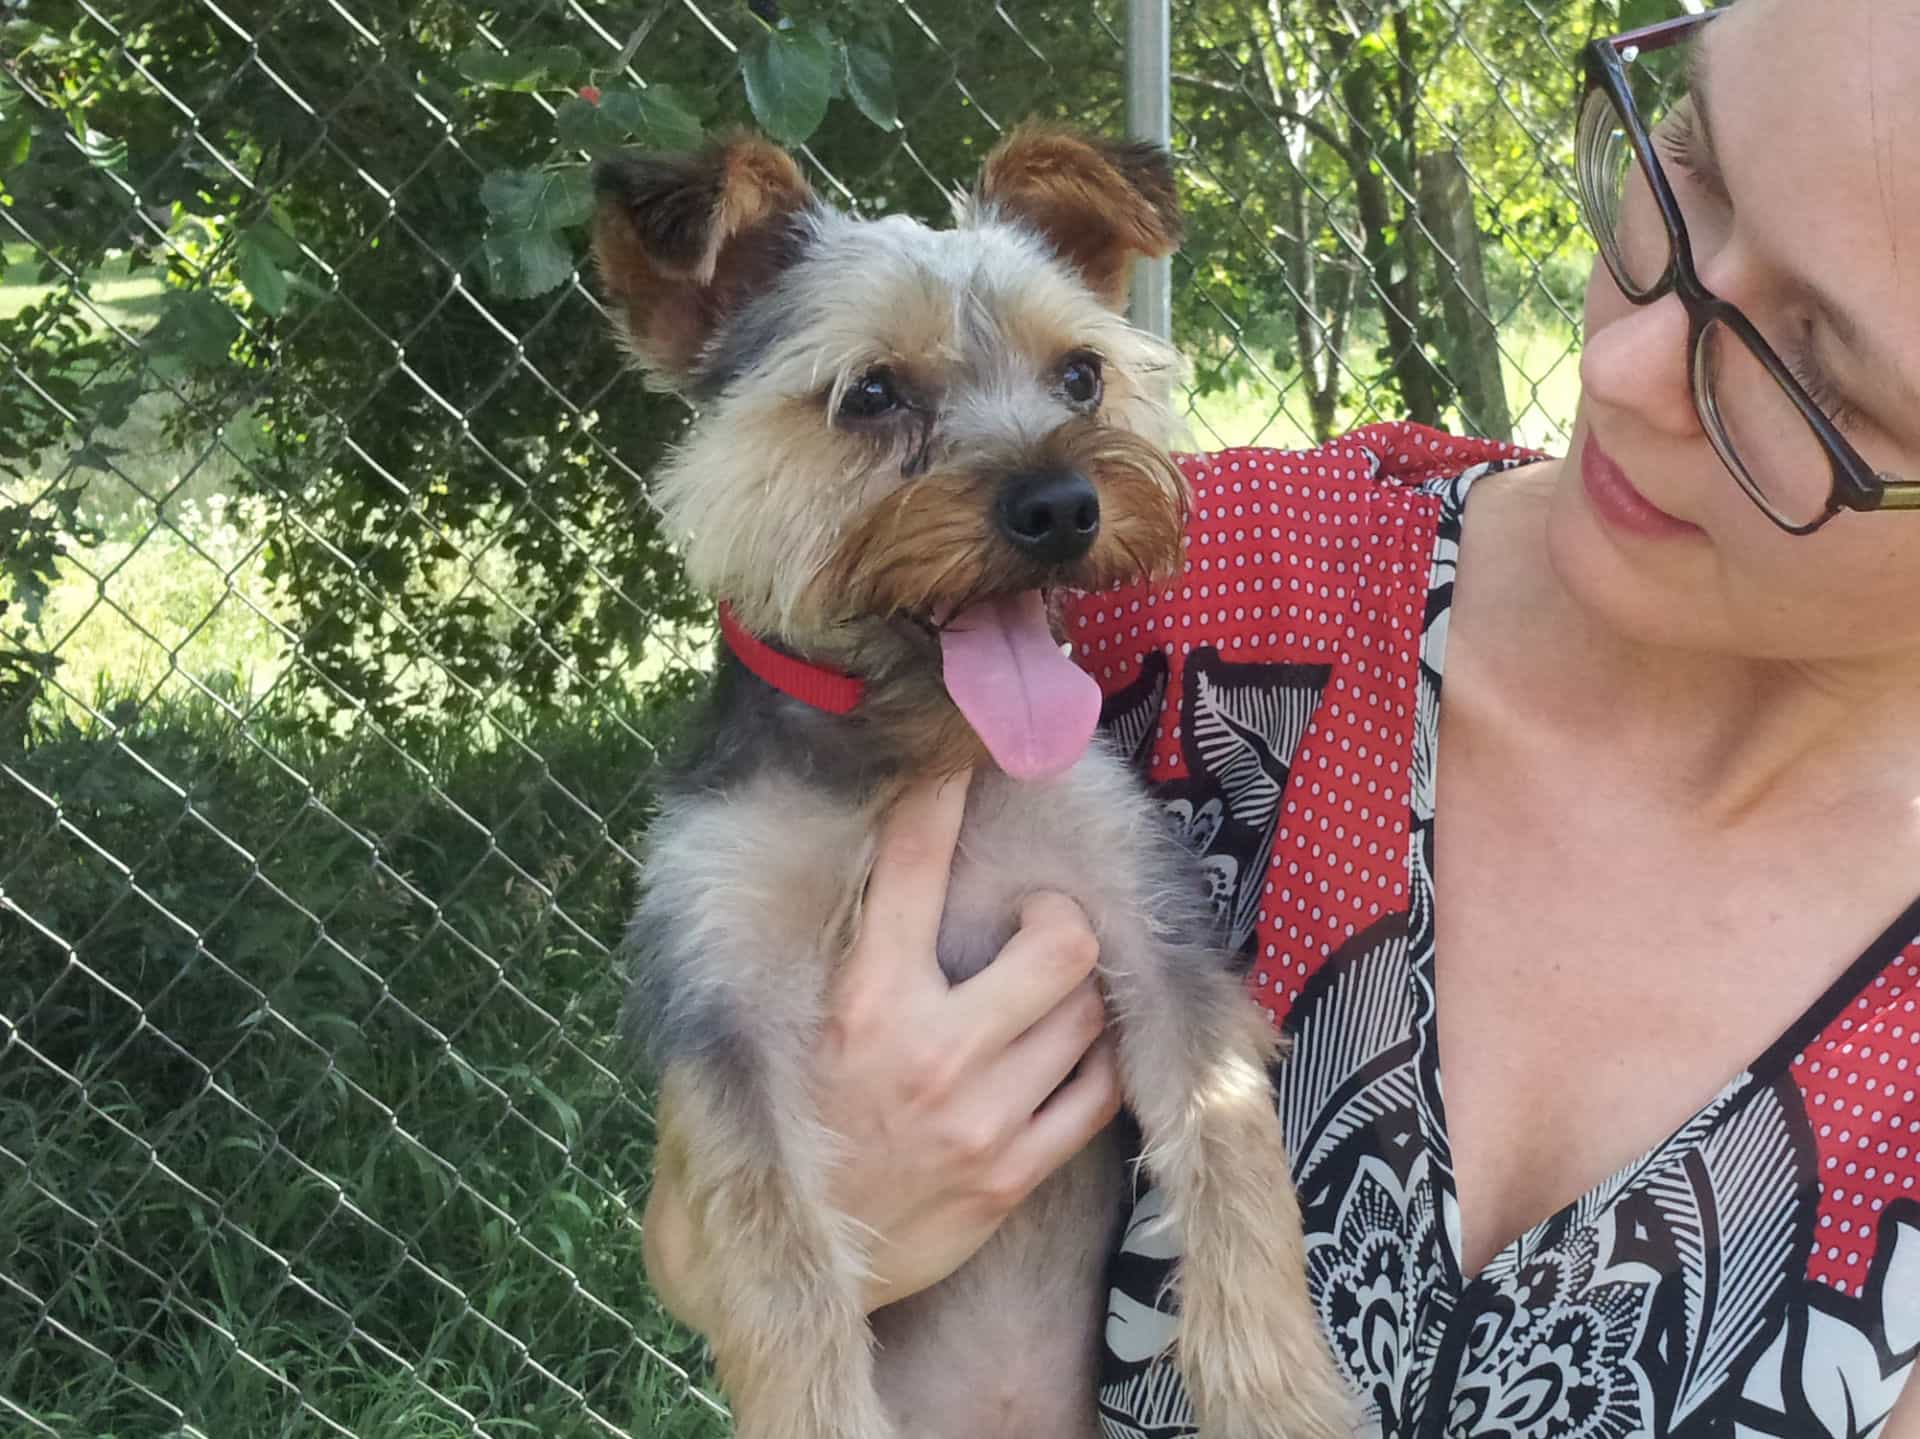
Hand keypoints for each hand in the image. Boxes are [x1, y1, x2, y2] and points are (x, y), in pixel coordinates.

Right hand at [641, 767, 1120, 1327]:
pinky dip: (1092, 1064)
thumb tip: (810, 857)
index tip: (963, 761)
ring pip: (1089, 1014)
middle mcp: (926, 1050)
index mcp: (855, 999)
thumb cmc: (757, 1122)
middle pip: (1061, 943)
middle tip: (1035, 926)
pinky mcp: (1009, 1176)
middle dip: (1059, 920)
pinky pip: (1097, 1095)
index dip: (942, 796)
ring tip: (1044, 996)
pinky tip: (1061, 1057)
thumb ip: (799, 954)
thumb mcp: (752, 1026)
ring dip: (1077, 993)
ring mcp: (979, 1117)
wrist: (754, 1267)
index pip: (911, 865)